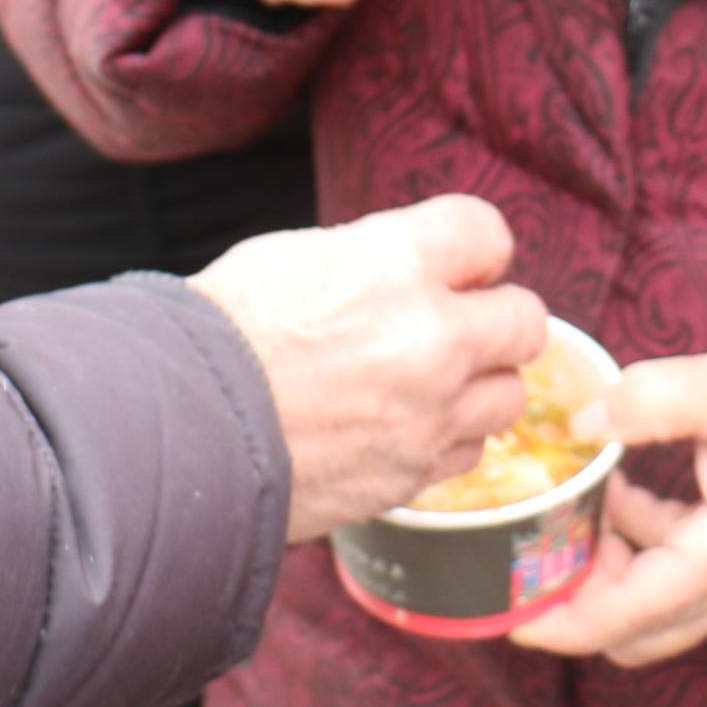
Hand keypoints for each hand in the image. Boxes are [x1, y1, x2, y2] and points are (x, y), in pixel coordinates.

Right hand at [191, 195, 545, 540]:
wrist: (181, 429)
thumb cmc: (225, 332)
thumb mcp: (299, 257)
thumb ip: (379, 259)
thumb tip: (423, 269)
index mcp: (399, 262)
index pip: (489, 233)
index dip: (475, 248)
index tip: (461, 262)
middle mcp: (433, 336)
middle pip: (526, 320)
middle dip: (499, 318)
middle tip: (464, 323)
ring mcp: (429, 413)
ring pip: (508, 396)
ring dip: (478, 384)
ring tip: (430, 381)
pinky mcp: (412, 474)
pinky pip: (466, 453)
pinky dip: (444, 438)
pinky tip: (401, 426)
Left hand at [511, 342, 706, 667]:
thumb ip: (650, 399)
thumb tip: (581, 424)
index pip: (633, 613)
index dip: (568, 622)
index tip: (516, 618)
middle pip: (636, 628)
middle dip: (579, 600)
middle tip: (534, 554)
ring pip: (653, 609)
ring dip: (607, 572)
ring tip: (585, 507)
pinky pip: (673, 582)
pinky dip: (637, 551)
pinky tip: (624, 495)